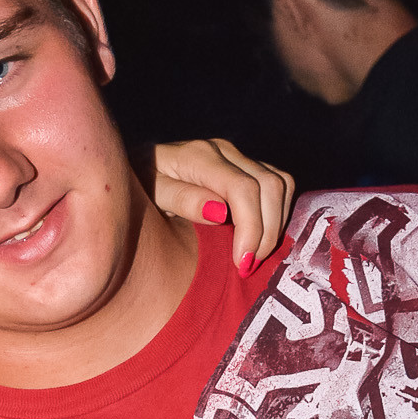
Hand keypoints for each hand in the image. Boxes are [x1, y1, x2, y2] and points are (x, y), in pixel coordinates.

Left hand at [143, 136, 294, 274]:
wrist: (136, 171)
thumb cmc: (138, 188)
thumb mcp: (150, 196)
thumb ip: (182, 200)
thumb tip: (219, 213)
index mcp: (198, 157)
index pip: (243, 189)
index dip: (250, 229)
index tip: (241, 263)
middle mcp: (224, 150)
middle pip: (270, 186)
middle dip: (266, 232)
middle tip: (248, 267)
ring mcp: (237, 156)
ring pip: (281, 185)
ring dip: (276, 225)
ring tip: (254, 257)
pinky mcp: (246, 166)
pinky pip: (279, 186)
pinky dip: (278, 215)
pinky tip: (261, 240)